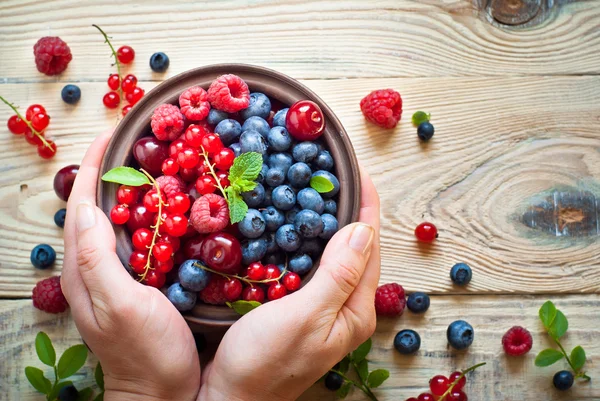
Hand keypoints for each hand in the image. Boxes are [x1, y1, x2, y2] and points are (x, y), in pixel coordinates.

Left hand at [61, 131, 200, 400]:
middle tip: (136, 145)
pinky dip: (148, 216)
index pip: (81, 205)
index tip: (111, 136)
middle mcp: (96, 267)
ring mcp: (118, 276)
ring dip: (128, 190)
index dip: (92, 168)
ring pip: (115, 222)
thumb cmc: (146, 352)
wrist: (163, 394)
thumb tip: (87, 209)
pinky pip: (137, 239)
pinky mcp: (139, 283)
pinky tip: (169, 210)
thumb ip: (98, 260)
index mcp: (86, 267)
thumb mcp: (120, 306)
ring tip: (152, 167)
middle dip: (108, 172)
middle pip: (93, 207)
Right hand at [199, 167, 379, 400]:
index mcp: (355, 309)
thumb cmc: (264, 363)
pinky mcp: (297, 306)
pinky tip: (292, 223)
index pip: (369, 245)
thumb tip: (364, 228)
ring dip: (328, 219)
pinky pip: (310, 263)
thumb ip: (338, 275)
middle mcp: (343, 306)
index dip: (366, 205)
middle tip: (334, 171)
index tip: (357, 169)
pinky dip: (306, 238)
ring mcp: (321, 307)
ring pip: (332, 253)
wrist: (228, 399)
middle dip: (350, 207)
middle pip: (355, 246)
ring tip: (316, 186)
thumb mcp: (305, 317)